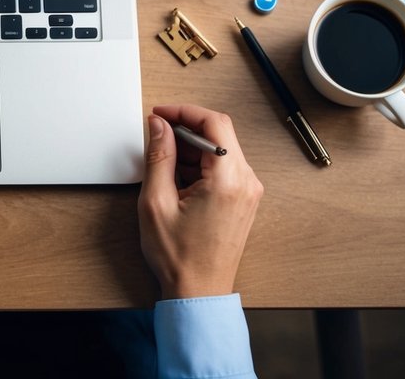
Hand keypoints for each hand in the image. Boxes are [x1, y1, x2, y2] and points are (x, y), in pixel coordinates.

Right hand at [137, 104, 262, 299]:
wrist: (199, 292)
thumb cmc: (179, 257)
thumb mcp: (156, 202)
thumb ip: (159, 156)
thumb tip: (159, 126)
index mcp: (228, 180)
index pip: (214, 123)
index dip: (184, 111)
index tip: (160, 114)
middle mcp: (246, 182)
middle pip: (220, 132)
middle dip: (186, 127)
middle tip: (157, 134)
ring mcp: (249, 191)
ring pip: (221, 147)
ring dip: (192, 146)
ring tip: (165, 162)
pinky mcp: (244, 199)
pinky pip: (224, 165)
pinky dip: (201, 162)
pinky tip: (179, 177)